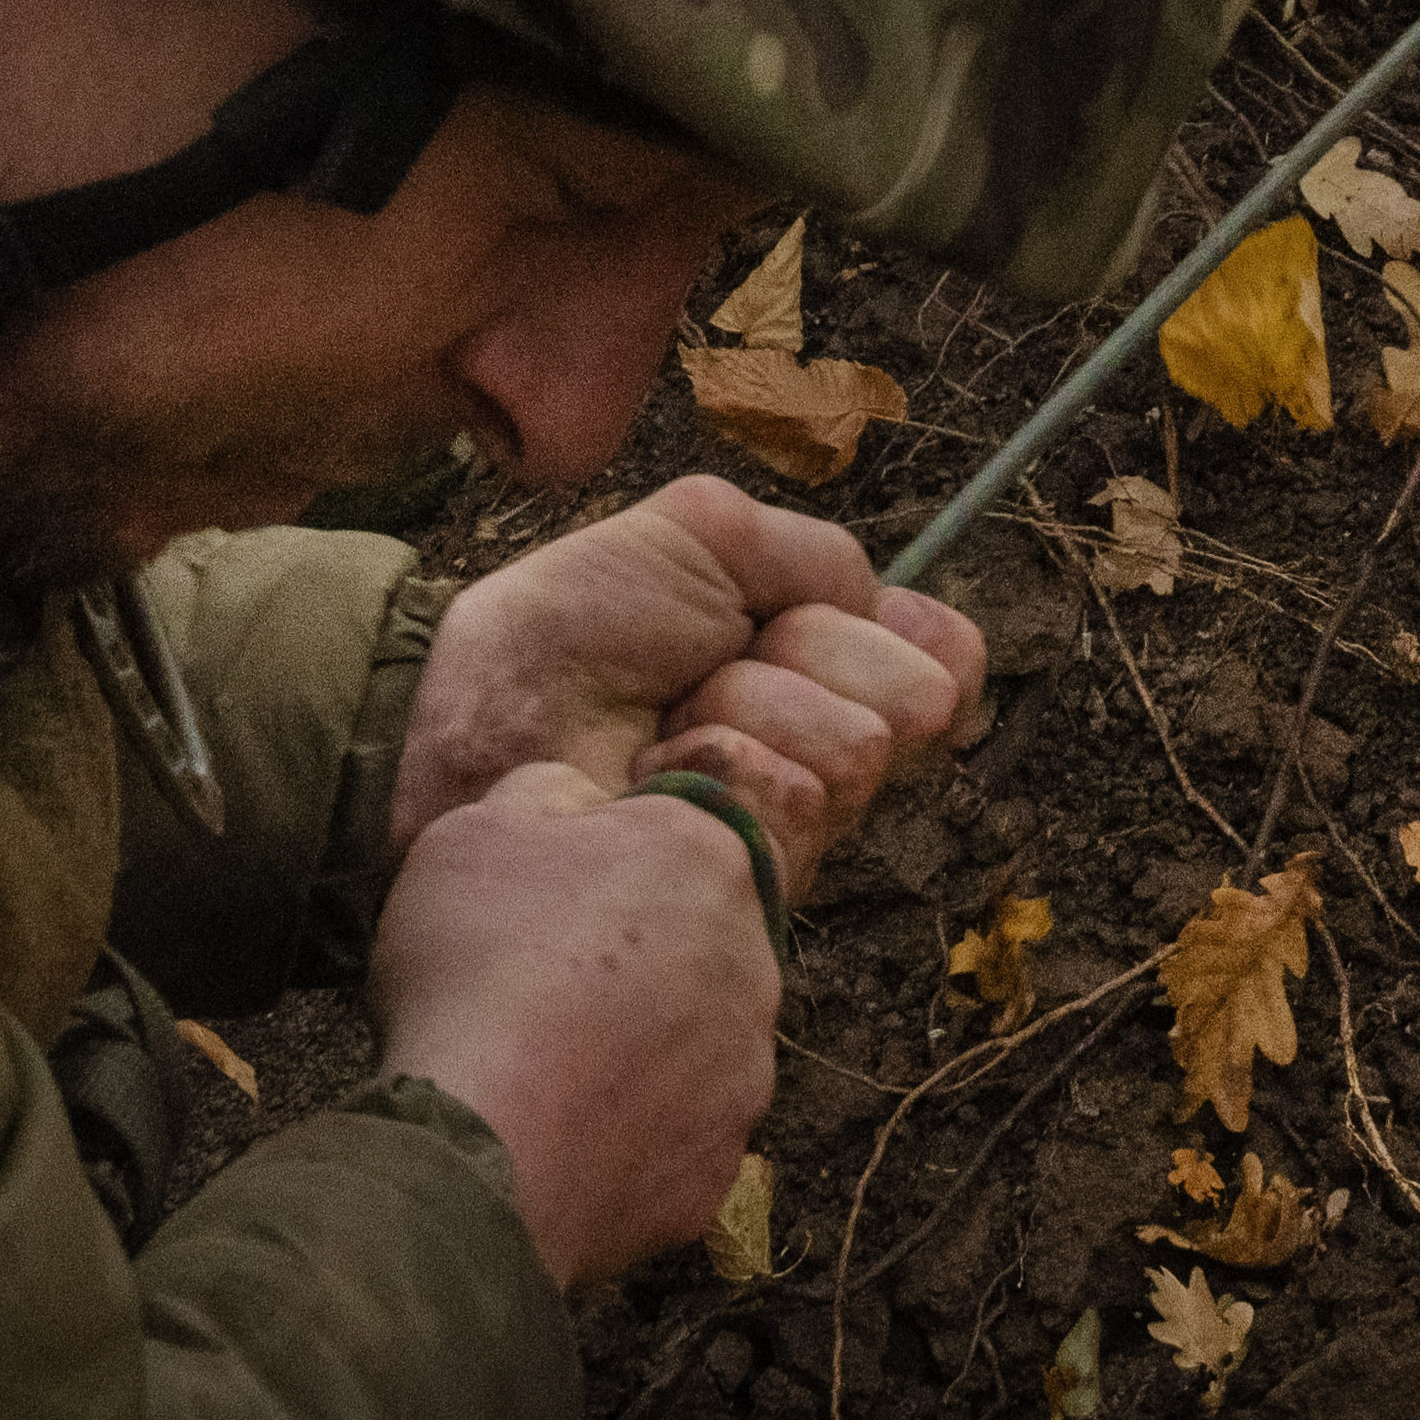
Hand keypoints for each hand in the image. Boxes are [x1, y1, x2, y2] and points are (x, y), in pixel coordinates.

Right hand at [368, 759, 783, 1289]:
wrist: (483, 1144)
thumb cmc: (479, 967)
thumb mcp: (478, 829)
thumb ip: (548, 792)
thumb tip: (582, 804)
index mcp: (709, 858)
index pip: (677, 838)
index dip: (606, 862)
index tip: (545, 898)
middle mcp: (755, 961)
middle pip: (694, 939)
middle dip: (632, 954)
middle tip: (540, 982)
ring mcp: (747, 1073)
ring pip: (691, 1041)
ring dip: (636, 1045)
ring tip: (543, 1066)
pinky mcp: (720, 1165)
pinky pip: (675, 1133)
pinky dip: (628, 1132)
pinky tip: (559, 1131)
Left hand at [399, 474, 987, 899]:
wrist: (472, 721)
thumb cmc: (564, 629)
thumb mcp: (694, 536)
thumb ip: (814, 554)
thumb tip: (901, 609)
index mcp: (822, 667)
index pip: (947, 658)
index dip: (891, 633)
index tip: (792, 621)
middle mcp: (821, 751)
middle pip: (918, 698)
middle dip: (801, 658)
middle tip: (696, 673)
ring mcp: (792, 826)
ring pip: (858, 746)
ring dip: (743, 711)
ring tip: (659, 729)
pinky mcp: (755, 883)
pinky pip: (800, 801)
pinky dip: (719, 762)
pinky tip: (653, 778)